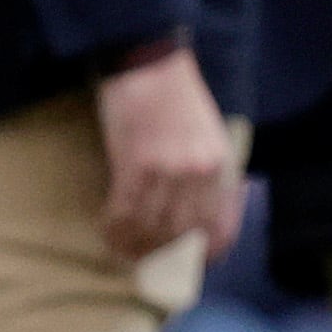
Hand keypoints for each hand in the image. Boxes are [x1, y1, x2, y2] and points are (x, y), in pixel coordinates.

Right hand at [95, 45, 241, 262]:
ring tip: (121, 249)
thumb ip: (210, 178)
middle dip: (162, 253)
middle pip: (182, 233)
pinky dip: (115, 225)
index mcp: (223, 168)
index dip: (205, 254)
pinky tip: (108, 230)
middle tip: (144, 260)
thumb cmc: (178, 103)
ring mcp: (169, 169)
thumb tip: (198, 219)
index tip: (190, 264)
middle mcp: (200, 174)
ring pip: (151, 225)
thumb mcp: (211, 140)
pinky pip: (126, 209)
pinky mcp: (136, 163)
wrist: (151, 67)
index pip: (221, 228)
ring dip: (133, 243)